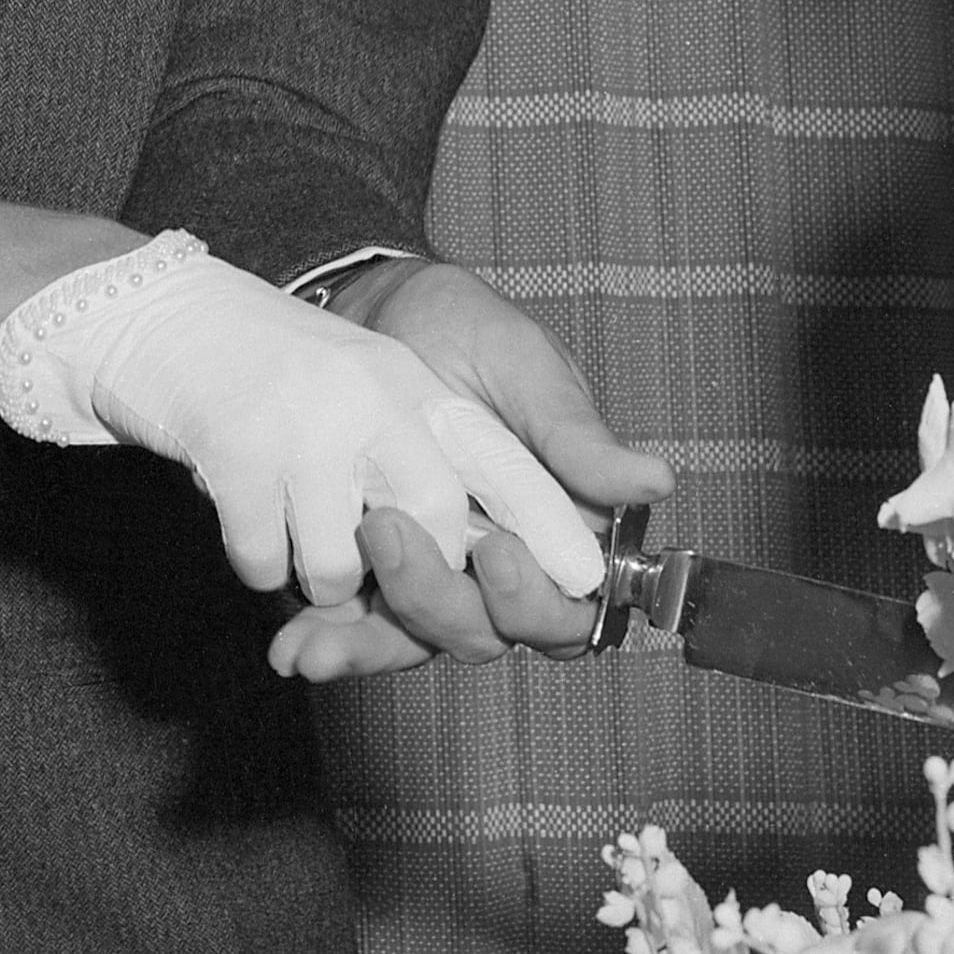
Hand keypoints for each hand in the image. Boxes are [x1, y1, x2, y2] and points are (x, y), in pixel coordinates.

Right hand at [0, 240, 606, 606]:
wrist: (158, 310)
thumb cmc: (276, 365)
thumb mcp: (374, 390)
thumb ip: (471, 451)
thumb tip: (623, 495)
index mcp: (410, 387)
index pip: (503, 470)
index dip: (545, 535)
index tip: (574, 585)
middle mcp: (370, 400)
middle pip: (427, 542)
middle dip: (409, 586)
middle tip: (375, 563)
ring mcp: (301, 425)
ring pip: (338, 570)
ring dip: (315, 576)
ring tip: (295, 519)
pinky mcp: (234, 448)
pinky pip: (264, 564)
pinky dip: (255, 560)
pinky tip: (247, 514)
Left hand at [267, 260, 671, 681]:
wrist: (372, 306)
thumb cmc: (463, 328)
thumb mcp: (521, 365)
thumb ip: (575, 433)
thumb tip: (656, 482)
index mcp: (559, 524)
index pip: (570, 607)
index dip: (537, 601)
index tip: (497, 552)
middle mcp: (502, 564)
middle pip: (492, 632)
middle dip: (441, 603)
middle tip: (388, 530)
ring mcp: (436, 573)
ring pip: (424, 639)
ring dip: (375, 639)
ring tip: (328, 603)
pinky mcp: (373, 574)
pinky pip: (362, 629)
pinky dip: (333, 644)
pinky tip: (297, 647)